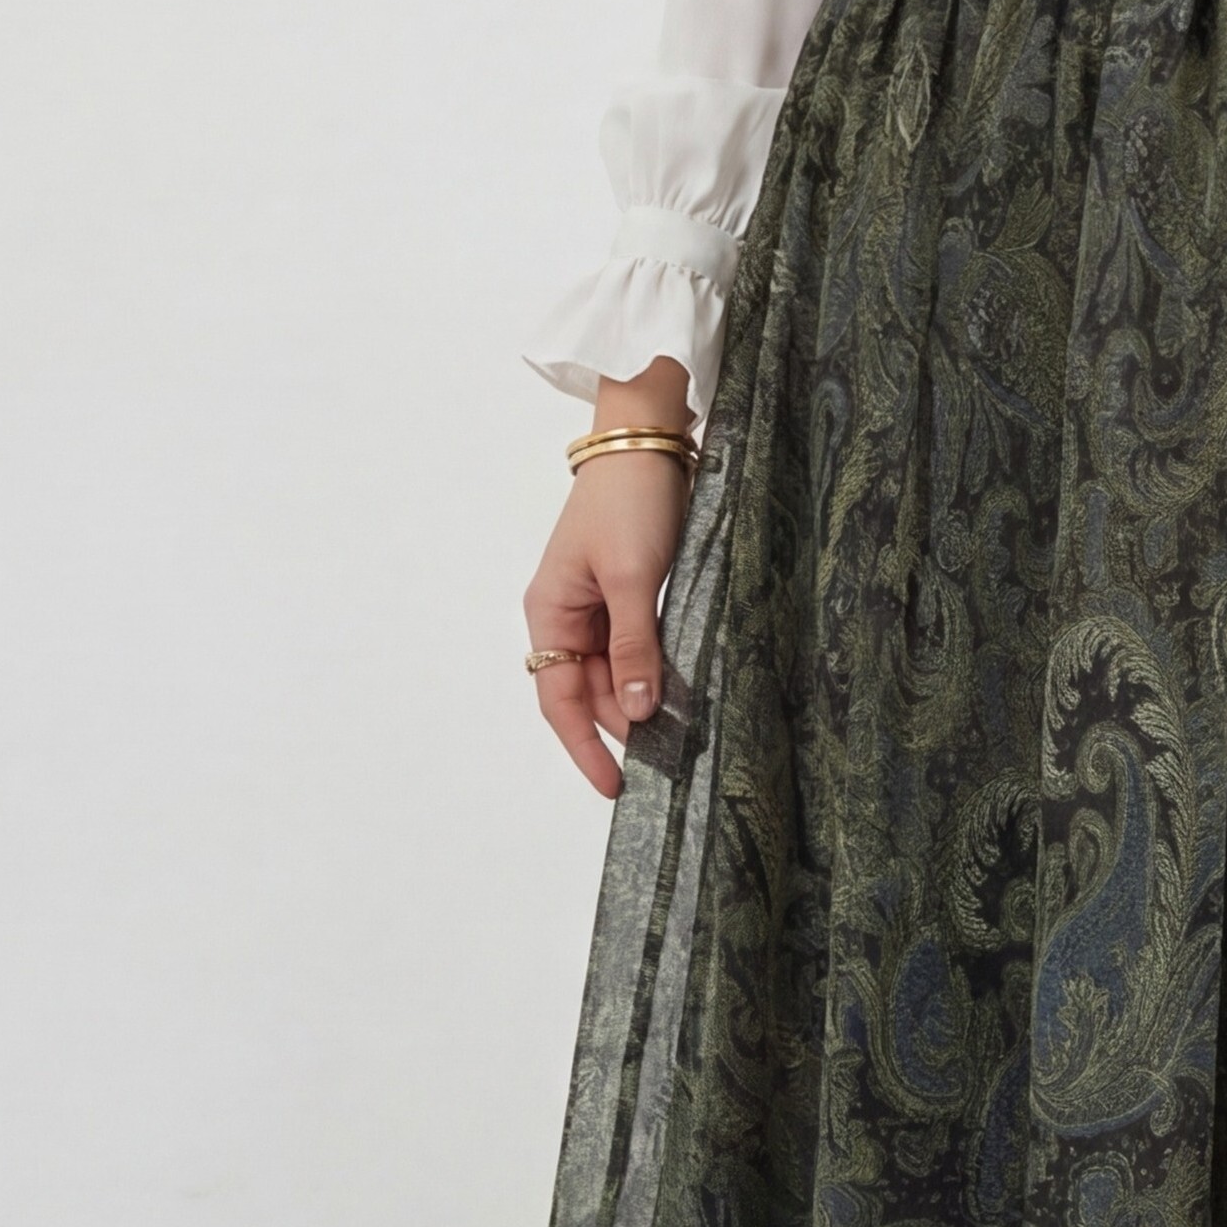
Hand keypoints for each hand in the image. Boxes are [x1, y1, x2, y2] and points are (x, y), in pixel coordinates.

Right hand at [524, 366, 692, 798]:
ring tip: (677, 734)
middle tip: (666, 763)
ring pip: (612, 671)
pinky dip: (651, 670)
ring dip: (638, 700)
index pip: (560, 700)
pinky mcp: (625, 589)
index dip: (585, 747)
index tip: (615, 787)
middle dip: (620, 727)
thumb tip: (635, 712)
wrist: (647, 439)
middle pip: (587, 691)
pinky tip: (677, 690)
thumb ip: (635, 648)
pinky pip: (632, 645)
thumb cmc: (630, 501)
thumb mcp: (634, 579)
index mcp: (550, 612)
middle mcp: (565, 613)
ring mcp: (595, 602)